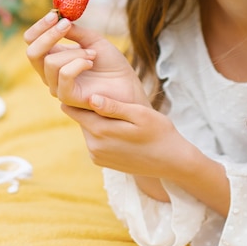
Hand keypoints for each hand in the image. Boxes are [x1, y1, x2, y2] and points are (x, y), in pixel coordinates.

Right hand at [24, 12, 149, 109]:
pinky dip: (78, 63)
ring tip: (93, 54)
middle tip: (66, 23)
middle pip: (32, 53)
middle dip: (48, 35)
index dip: (39, 27)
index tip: (55, 14)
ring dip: (75, 52)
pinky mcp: (68, 97)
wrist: (127, 83)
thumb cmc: (110, 63)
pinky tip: (91, 62)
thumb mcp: (92, 40)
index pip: (32, 41)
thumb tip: (59, 17)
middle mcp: (50, 73)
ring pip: (51, 62)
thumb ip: (74, 31)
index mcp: (53, 56)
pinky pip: (64, 75)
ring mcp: (57, 86)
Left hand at [62, 94, 188, 179]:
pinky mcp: (101, 161)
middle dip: (89, 107)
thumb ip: (114, 106)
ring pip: (88, 129)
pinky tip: (118, 127)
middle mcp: (94, 146)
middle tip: (103, 93)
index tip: (84, 84)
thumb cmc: (159, 132)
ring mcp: (97, 156)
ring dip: (97, 119)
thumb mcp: (140, 114)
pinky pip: (94, 140)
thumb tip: (91, 98)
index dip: (78, 95)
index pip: (75, 109)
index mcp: (101, 131)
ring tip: (114, 109)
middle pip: (82, 119)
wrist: (171, 161)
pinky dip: (102, 132)